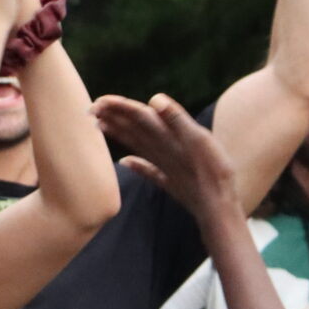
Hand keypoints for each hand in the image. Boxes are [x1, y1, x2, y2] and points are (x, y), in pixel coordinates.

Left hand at [94, 93, 237, 223]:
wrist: (217, 208)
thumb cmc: (213, 172)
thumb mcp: (199, 139)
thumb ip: (177, 119)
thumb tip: (154, 99)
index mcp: (166, 138)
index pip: (138, 117)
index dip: (119, 108)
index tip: (99, 101)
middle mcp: (161, 151)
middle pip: (133, 130)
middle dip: (113, 117)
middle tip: (91, 108)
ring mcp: (164, 167)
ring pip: (136, 147)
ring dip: (118, 135)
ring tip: (100, 126)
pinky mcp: (170, 181)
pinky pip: (148, 170)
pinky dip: (136, 164)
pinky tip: (124, 162)